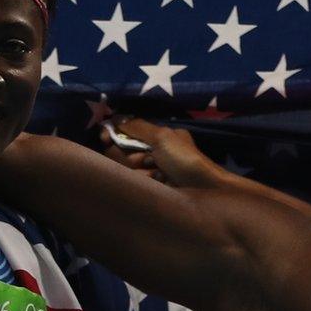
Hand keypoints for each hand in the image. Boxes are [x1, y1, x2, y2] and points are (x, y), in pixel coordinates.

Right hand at [101, 116, 221, 186]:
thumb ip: (137, 127)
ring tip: (158, 174)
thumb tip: (115, 119)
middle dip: (130, 156)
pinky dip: (144, 182)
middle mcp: (149, 153)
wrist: (204, 192)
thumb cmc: (185, 160)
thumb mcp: (163, 137)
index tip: (106, 139)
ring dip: (139, 171)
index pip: (121, 134)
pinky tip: (159, 184)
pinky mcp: (149, 190)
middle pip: (118, 153)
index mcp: (155, 137)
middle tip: (150, 160)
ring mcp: (148, 173)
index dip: (112, 136)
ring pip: (124, 170)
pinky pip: (133, 184)